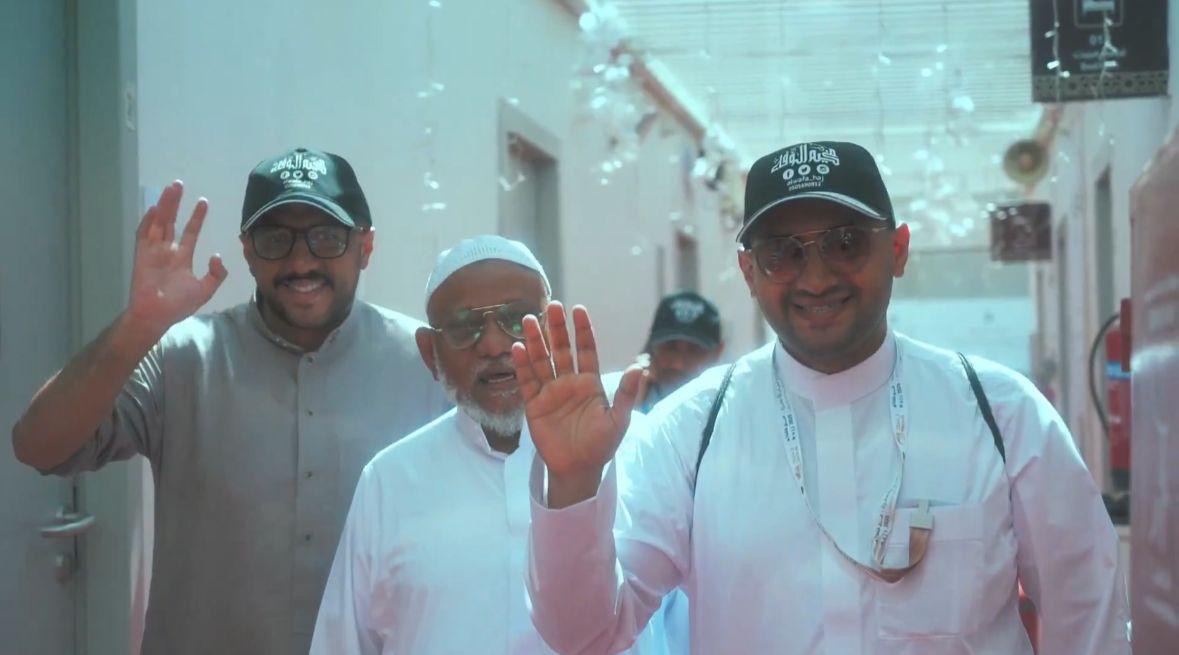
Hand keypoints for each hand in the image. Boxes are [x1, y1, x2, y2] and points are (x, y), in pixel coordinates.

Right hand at [125, 181, 226, 337]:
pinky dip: (147, 222)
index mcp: (182, 257)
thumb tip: (217, 255)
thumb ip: (215, 274)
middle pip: (172, 222)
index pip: (190, 232)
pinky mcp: (142, 256)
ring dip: (163, 206)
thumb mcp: (204, 290)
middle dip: (176, 203)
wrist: (156, 316)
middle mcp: (167, 250)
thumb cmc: (178, 305)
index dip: (196, 217)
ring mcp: (154, 251)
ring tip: (170, 189)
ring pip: (159, 223)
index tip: (203, 202)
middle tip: (180, 184)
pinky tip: (153, 209)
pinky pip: (143, 236)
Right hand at [511, 302, 644, 506]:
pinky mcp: (534, 405)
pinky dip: (522, 365)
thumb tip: (640, 367)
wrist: (578, 469)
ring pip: (541, 361)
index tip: (578, 310)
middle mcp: (568, 382)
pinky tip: (518, 348)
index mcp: (590, 383)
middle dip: (556, 328)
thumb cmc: (601, 445)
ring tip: (528, 319)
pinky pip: (527, 381)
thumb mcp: (619, 420)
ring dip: (535, 341)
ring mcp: (550, 392)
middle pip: (560, 349)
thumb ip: (627, 394)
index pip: (586, 350)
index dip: (582, 331)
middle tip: (552, 305)